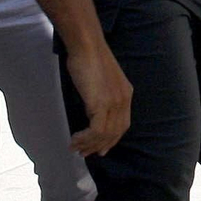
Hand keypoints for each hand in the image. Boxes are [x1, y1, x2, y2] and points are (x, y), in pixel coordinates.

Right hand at [65, 40, 131, 156]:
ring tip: (75, 147)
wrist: (87, 47)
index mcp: (126, 94)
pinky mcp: (101, 104)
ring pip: (104, 134)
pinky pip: (96, 130)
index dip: (111, 139)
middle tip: (84, 153)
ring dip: (88, 144)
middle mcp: (124, 100)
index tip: (100, 148)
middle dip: (99, 145)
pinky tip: (75, 139)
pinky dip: (85, 138)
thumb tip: (93, 110)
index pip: (122, 124)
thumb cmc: (89, 59)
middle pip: (115, 132)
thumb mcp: (101, 81)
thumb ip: (102, 96)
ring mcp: (114, 102)